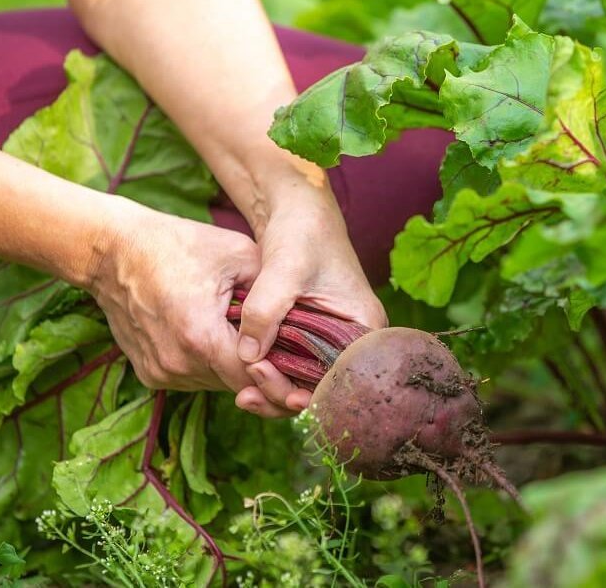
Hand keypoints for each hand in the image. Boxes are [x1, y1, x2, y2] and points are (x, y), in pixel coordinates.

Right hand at [89, 198, 294, 416]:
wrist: (113, 251)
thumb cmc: (178, 245)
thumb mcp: (237, 253)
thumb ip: (273, 289)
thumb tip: (303, 317)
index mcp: (200, 335)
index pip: (253, 378)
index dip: (281, 381)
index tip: (304, 384)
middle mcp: (177, 363)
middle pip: (237, 385)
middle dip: (262, 375)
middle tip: (287, 362)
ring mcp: (160, 372)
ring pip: (216, 384)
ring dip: (234, 369)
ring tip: (247, 340)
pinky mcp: (149, 374)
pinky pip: (194, 379)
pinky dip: (209, 366)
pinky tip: (215, 339)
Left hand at [234, 196, 386, 413]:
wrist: (297, 209)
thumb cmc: (301, 232)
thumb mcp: (284, 268)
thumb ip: (266, 311)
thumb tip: (247, 357)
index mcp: (365, 327)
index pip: (345, 381)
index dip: (312, 395)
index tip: (276, 395)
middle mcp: (354, 339)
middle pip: (325, 388)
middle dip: (286, 396)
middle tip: (247, 396)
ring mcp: (332, 338)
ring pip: (307, 382)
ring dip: (275, 390)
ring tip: (241, 395)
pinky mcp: (311, 335)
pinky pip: (295, 367)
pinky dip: (271, 375)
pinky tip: (244, 380)